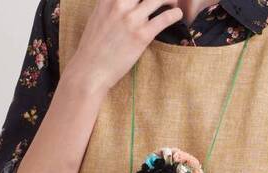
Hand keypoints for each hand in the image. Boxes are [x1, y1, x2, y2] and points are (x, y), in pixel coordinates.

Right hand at [65, 0, 182, 93]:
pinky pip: (165, 18)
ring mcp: (131, 19)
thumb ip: (110, 6)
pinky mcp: (141, 36)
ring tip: (173, 2)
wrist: (90, 71)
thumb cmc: (93, 48)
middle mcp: (119, 4)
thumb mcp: (97, 17)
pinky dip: (175, 14)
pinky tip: (177, 15)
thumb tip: (122, 5)